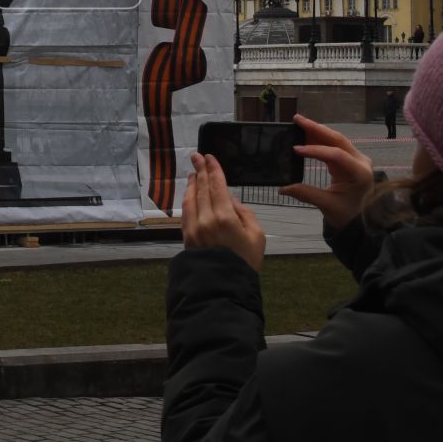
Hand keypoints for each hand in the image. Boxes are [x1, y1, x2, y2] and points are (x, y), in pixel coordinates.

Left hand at [182, 152, 266, 270]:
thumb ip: (245, 214)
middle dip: (199, 170)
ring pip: (191, 198)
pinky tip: (189, 193)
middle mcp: (206, 219)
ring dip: (192, 183)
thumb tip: (231, 200)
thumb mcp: (257, 236)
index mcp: (225, 217)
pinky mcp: (186, 235)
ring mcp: (194, 227)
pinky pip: (186, 211)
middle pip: (202, 188)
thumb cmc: (245, 261)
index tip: (209, 157)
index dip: (213, 169)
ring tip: (193, 173)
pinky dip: (187, 198)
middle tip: (197, 156)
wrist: (223, 284)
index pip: (217, 186)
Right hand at [280, 113, 375, 229]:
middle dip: (316, 128)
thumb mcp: (326, 205)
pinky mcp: (351, 159)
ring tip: (299, 123)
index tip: (295, 149)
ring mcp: (357, 159)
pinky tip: (307, 135)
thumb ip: (305, 193)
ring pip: (336, 140)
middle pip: (338, 140)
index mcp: (358, 173)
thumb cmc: (347, 214)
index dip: (315, 150)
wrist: (362, 221)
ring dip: (317, 131)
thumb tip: (282, 188)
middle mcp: (361, 161)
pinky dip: (321, 139)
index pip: (336, 155)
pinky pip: (336, 146)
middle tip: (297, 120)